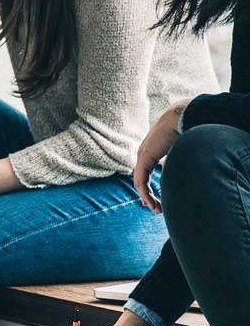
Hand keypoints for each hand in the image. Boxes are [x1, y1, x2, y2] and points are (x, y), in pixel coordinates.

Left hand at [133, 98, 190, 212]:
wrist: (181, 117)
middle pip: (142, 179)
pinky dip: (145, 193)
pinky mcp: (144, 159)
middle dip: (147, 195)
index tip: (155, 199)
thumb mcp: (179, 149)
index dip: (149, 187)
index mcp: (151, 151)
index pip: (146, 172)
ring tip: (156, 209)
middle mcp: (144, 154)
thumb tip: (182, 172)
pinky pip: (141, 181)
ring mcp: (142, 157)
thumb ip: (176, 161)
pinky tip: (150, 202)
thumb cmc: (185, 129)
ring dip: (148, 197)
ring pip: (141, 182)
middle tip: (155, 207)